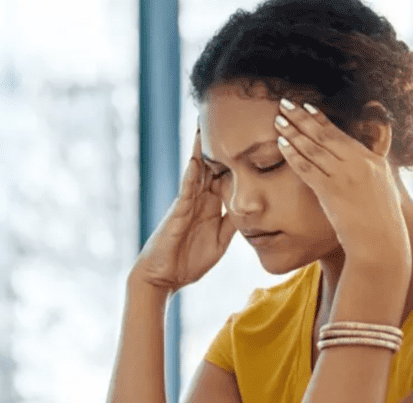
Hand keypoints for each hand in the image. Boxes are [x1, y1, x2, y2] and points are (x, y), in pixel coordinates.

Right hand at [129, 128, 236, 293]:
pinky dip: (192, 175)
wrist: (163, 278)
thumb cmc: (188, 261)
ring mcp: (186, 203)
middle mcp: (198, 199)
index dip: (235, 156)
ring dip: (200, 148)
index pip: (224, 175)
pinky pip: (185, 191)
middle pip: (210, 164)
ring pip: (196, 170)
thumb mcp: (220, 242)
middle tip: (223, 114)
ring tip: (204, 124)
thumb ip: (232, 224)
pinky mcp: (177, 213)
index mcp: (210, 205)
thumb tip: (249, 210)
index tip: (246, 136)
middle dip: (216, 141)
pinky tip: (197, 160)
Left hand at [273, 98, 408, 263]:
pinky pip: (308, 168)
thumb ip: (372, 172)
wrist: (382, 245)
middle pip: (325, 135)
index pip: (342, 134)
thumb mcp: (384, 191)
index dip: (321, 119)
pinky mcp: (332, 191)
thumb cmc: (382, 224)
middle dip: (302, 117)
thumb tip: (366, 163)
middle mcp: (360, 164)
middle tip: (285, 103)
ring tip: (278, 120)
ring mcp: (346, 176)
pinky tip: (281, 144)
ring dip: (293, 132)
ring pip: (314, 148)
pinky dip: (293, 154)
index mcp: (373, 161)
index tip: (306, 107)